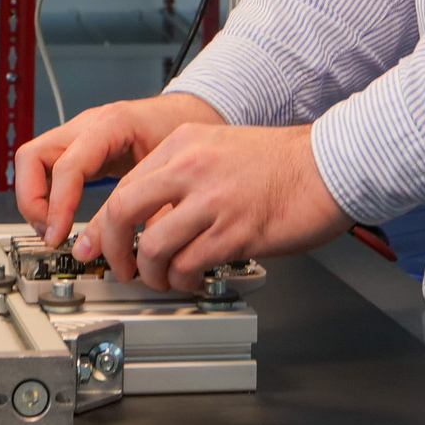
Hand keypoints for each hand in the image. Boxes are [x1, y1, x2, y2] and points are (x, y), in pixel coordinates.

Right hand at [15, 93, 224, 247]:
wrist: (190, 114)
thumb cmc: (182, 132)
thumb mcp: (169, 167)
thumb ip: (145, 204)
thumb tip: (124, 245)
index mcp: (110, 125)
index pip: (67, 165)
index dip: (57, 205)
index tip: (59, 235)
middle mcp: (86, 126)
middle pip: (32, 157)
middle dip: (33, 200)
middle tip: (50, 233)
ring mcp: (79, 135)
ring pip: (32, 163)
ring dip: (35, 200)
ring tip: (53, 230)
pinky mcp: (80, 150)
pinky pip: (46, 170)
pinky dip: (46, 196)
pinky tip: (62, 218)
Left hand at [76, 122, 355, 292]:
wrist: (329, 166)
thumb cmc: (281, 163)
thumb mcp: (219, 149)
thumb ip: (182, 175)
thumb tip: (149, 215)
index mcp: (183, 144)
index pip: (124, 186)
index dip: (103, 225)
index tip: (96, 245)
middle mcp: (192, 167)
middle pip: (123, 212)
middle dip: (112, 250)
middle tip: (120, 269)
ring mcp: (213, 199)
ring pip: (153, 245)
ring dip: (151, 274)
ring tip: (163, 280)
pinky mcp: (236, 231)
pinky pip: (189, 264)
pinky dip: (183, 280)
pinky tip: (191, 279)